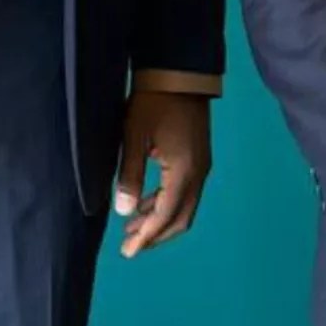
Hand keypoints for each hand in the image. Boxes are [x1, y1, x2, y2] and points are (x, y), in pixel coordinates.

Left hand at [115, 89, 212, 257]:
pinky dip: (165, 204)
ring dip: (159, 220)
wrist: (179, 73)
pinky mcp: (198, 158)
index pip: (166, 215)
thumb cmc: (153, 102)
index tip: (129, 252)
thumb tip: (125, 212)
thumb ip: (130, 176)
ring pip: (184, 206)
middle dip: (156, 235)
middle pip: (180, 218)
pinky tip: (145, 204)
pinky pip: (184, 192)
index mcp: (183, 171)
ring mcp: (201, 166)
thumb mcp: (134, 138)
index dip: (147, 236)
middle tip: (130, 247)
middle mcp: (198, 174)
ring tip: (131, 228)